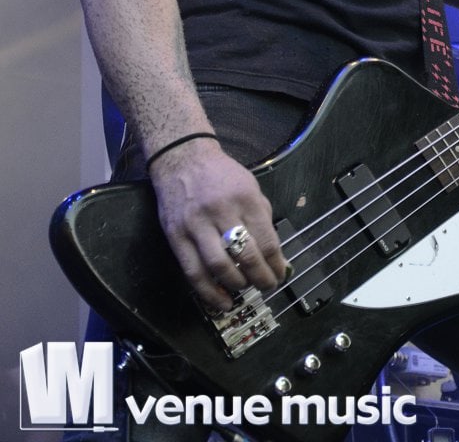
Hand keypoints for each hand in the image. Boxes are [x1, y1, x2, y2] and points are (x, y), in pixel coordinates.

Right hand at [149, 137, 286, 310]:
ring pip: (219, 266)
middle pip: (245, 256)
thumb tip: (277, 255)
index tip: (279, 275)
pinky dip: (208, 292)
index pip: (266, 240)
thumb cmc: (221, 174)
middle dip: (260, 278)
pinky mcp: (176, 236)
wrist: (182, 159)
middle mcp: (221, 211)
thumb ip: (263, 217)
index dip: (275, 264)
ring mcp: (196, 225)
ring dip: (236, 285)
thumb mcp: (250, 186)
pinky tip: (221, 301)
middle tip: (267, 286)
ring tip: (245, 289)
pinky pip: (193, 272)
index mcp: (244, 198)